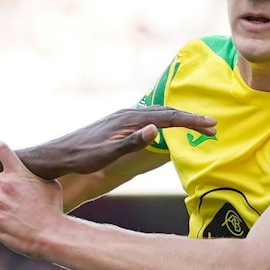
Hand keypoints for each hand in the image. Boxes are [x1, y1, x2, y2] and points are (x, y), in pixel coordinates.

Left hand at [26, 106, 214, 178]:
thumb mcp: (105, 155)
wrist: (56, 155)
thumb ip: (131, 142)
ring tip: (198, 125)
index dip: (191, 121)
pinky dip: (165, 120)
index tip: (211, 126)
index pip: (168, 117)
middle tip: (213, 127)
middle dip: (191, 118)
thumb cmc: (79, 158)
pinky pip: (149, 117)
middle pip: (167, 112)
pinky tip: (168, 126)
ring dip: (180, 118)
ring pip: (159, 113)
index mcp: (128, 119)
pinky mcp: (117, 123)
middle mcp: (127, 113)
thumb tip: (156, 129)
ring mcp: (122, 117)